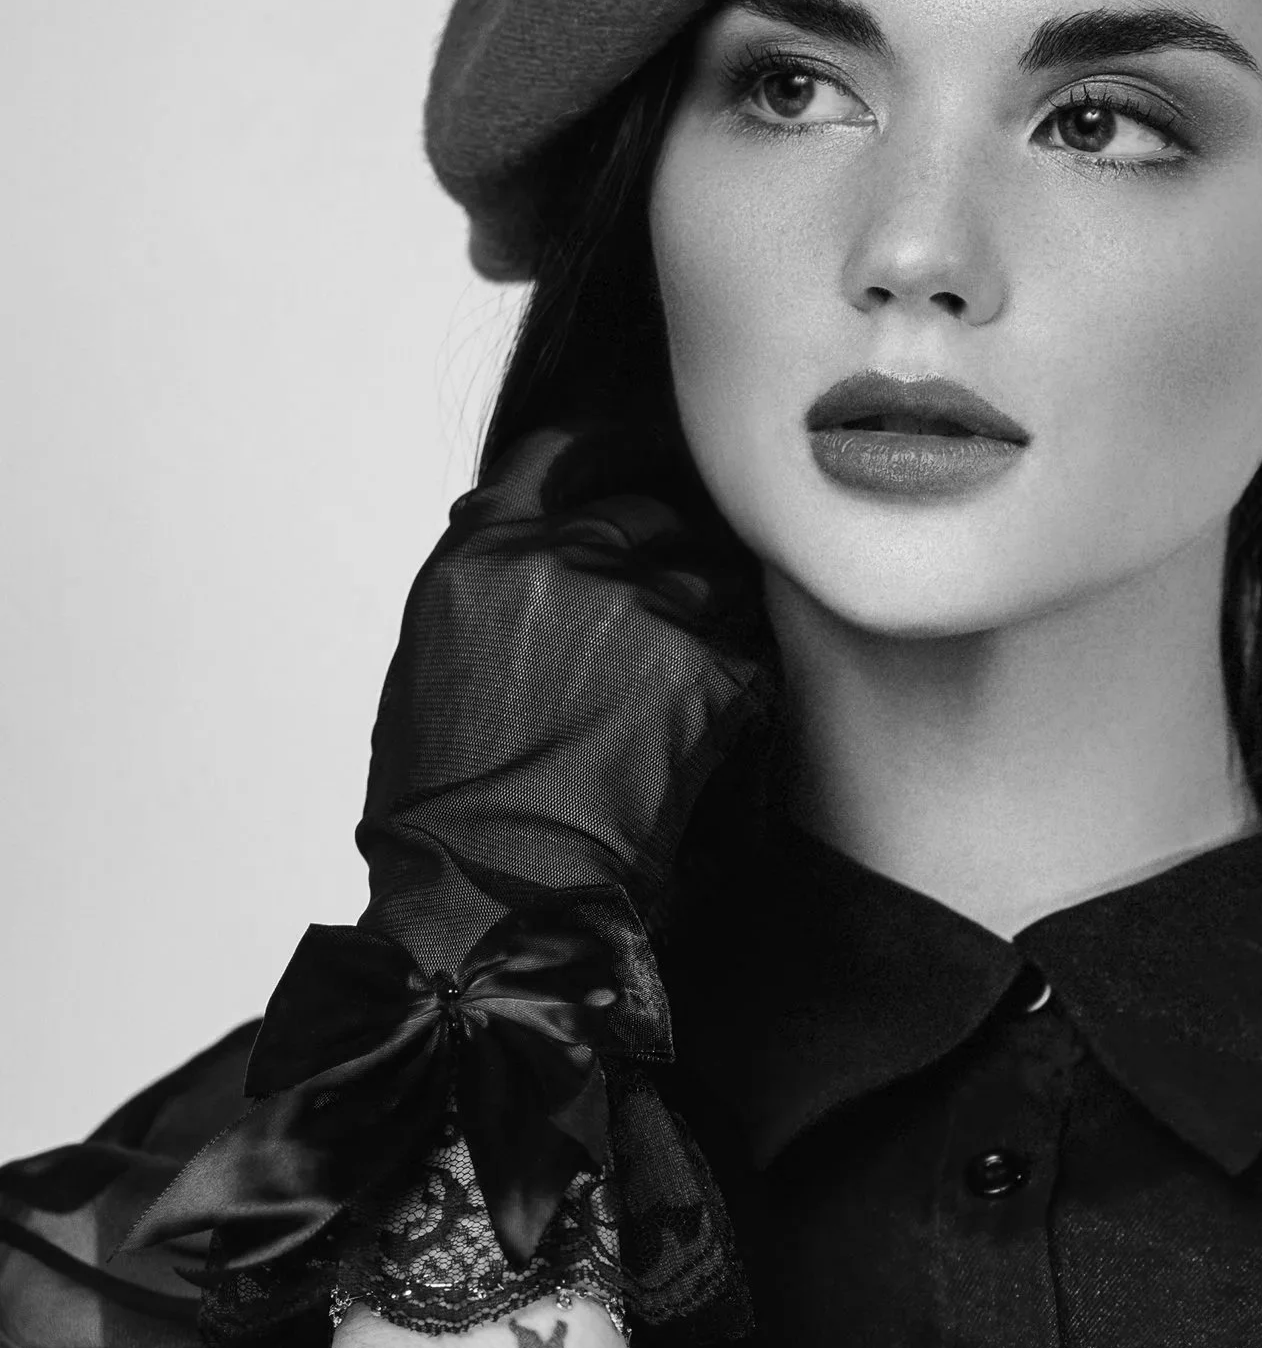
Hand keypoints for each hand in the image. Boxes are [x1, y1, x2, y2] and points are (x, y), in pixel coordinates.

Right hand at [358, 428, 772, 980]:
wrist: (492, 895)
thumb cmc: (446, 811)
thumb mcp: (429, 670)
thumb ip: (485, 590)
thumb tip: (534, 555)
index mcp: (478, 556)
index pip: (559, 452)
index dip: (607, 452)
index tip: (638, 459)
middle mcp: (556, 560)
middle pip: (647, 511)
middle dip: (664, 557)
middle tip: (662, 628)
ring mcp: (635, 608)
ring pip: (707, 576)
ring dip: (706, 622)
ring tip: (676, 698)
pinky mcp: (703, 666)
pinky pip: (746, 646)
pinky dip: (738, 684)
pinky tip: (708, 735)